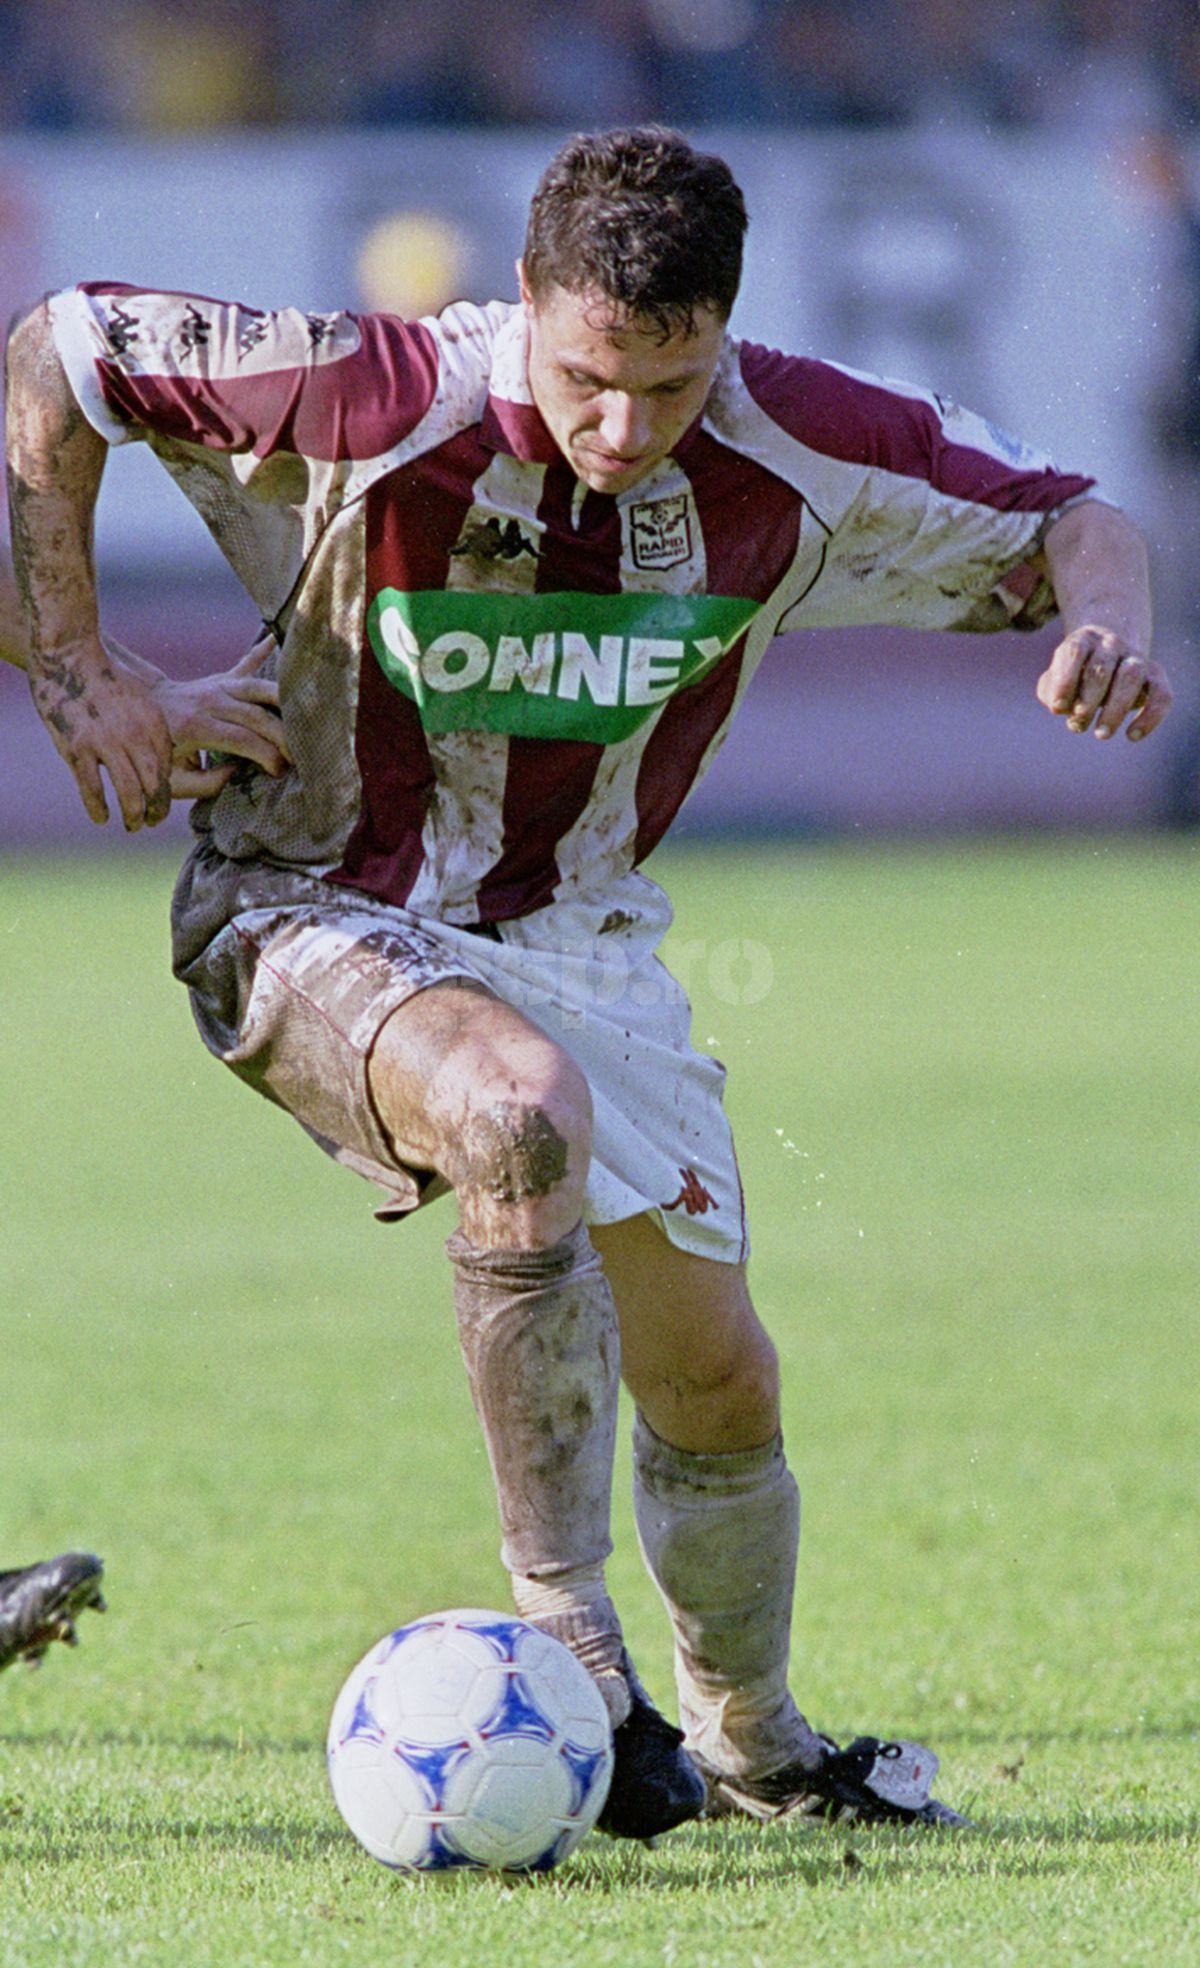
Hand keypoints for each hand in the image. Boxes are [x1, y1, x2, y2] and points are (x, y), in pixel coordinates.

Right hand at [28, 640, 174, 828]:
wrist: (70, 656)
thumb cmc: (107, 680)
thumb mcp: (142, 701)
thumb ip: (153, 731)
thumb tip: (168, 762)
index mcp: (154, 724)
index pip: (170, 768)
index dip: (169, 792)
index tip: (164, 803)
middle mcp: (135, 735)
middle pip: (155, 786)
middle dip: (157, 811)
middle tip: (152, 821)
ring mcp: (105, 743)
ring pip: (129, 794)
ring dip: (133, 816)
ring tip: (133, 824)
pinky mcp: (77, 748)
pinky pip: (93, 789)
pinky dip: (99, 808)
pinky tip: (101, 817)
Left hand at [139, 635, 291, 797]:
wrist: (135, 712)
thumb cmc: (155, 753)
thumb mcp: (174, 780)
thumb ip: (210, 784)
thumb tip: (243, 772)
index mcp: (195, 726)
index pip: (244, 739)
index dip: (268, 756)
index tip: (280, 772)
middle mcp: (209, 701)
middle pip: (258, 714)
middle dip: (285, 736)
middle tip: (301, 755)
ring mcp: (216, 686)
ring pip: (258, 688)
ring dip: (285, 701)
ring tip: (306, 715)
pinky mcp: (221, 680)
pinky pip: (247, 664)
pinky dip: (264, 651)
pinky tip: (279, 640)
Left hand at [1036, 627, 1171, 741]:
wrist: (1110, 660)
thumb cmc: (1075, 676)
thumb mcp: (1056, 681)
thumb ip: (1052, 691)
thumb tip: (1059, 706)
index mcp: (1083, 640)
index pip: (1074, 652)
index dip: (1064, 681)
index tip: (1057, 709)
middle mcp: (1111, 644)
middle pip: (1101, 668)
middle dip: (1088, 700)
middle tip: (1078, 724)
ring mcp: (1136, 658)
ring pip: (1130, 677)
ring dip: (1115, 709)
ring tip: (1101, 734)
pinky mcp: (1156, 677)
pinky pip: (1161, 694)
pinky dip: (1150, 716)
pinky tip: (1132, 735)